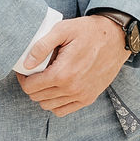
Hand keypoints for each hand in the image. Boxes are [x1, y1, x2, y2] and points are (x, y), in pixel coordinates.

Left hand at [15, 16, 129, 115]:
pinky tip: (57, 88)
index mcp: (62, 73)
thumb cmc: (88, 31)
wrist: (116, 37)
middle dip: (32, 85)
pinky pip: (63, 110)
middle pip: (38, 97)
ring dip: (43, 94)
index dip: (23, 78)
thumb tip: (26, 63)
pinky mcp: (89, 98)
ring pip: (49, 106)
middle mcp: (72, 89)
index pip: (31, 87)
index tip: (25, 70)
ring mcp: (81, 96)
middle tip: (35, 71)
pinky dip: (56, 103)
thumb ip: (41, 46)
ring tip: (46, 78)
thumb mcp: (63, 30)